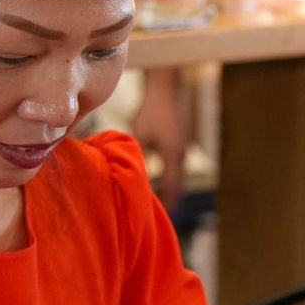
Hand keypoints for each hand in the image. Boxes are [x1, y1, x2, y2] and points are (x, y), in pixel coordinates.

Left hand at [132, 68, 188, 211]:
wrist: (166, 88)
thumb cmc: (152, 109)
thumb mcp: (139, 135)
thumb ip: (134, 155)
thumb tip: (123, 173)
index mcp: (173, 156)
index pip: (172, 188)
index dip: (165, 204)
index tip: (155, 217)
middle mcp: (181, 155)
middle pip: (175, 186)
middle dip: (164, 199)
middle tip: (150, 214)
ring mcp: (181, 149)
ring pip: (174, 176)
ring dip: (164, 188)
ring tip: (149, 200)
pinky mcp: (178, 143)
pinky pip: (172, 167)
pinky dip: (164, 176)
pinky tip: (152, 178)